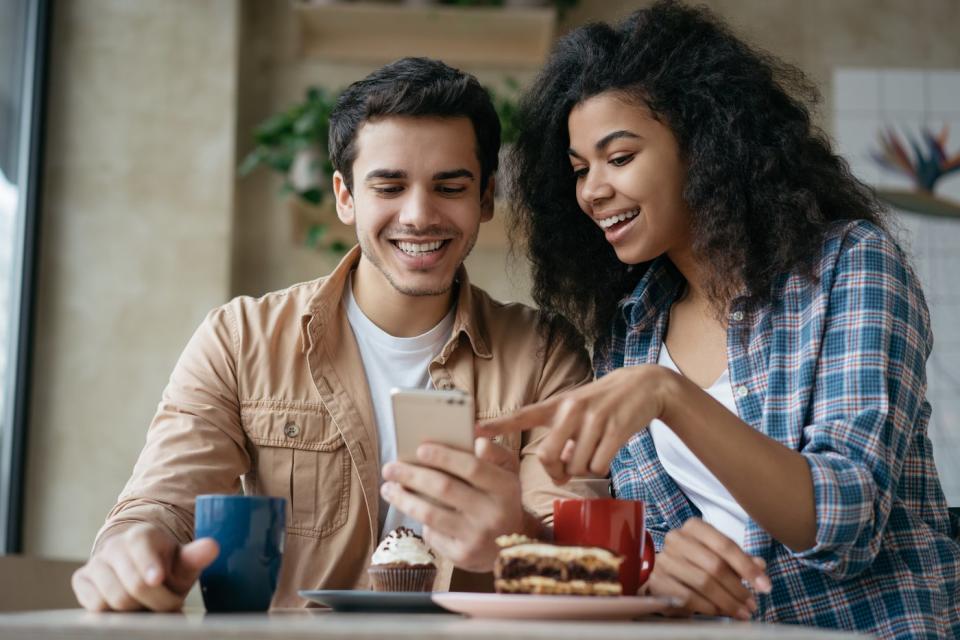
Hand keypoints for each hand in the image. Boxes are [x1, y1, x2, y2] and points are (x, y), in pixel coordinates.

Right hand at [71, 523, 218, 611]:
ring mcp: (96, 562)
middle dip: (156, 601)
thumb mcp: (184, 562)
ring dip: (137, 609)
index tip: (157, 578)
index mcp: (142, 535)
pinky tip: (129, 606)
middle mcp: (115, 546)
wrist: (139, 568)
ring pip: (113, 598)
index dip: (149, 566)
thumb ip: (196, 556)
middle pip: (132, 585)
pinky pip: (95, 606)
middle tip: (170, 604)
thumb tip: (212, 547)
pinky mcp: (82, 580)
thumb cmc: (167, 567)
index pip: (141, 549)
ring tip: (150, 604)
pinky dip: (115, 613)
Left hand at [381, 438, 523, 571]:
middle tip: (390, 467)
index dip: (444, 457)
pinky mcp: (463, 556)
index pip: (472, 467)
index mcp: (506, 488)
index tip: (420, 449)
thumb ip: (494, 453)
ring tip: (388, 488)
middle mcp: (493, 514)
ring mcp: (477, 537)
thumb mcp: (509, 473)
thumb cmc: (502, 499)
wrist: (513, 545)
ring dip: (404, 499)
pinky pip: (433, 534)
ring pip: (431, 514)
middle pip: (444, 489)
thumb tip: (476, 440)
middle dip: (412, 475)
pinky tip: (411, 509)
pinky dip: (420, 520)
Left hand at [478, 365, 669, 483]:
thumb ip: (559, 437)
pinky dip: (600, 468)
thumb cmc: (601, 404)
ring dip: (583, 470)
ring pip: (576, 466)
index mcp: (556, 405)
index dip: (497, 425)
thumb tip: (558, 472)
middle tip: (564, 472)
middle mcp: (570, 410)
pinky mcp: (615, 429)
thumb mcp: (574, 410)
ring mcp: (593, 419)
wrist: (643, 385)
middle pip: (548, 457)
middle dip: (555, 472)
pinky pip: (598, 465)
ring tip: (592, 453)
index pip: (521, 416)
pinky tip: (606, 453)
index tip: (473, 431)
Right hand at [648, 518, 770, 619]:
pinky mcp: (657, 581)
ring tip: (741, 612)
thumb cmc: (694, 563)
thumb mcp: (718, 557)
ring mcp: (665, 560)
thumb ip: (739, 561)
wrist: (662, 575)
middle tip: (752, 604)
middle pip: (715, 565)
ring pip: (703, 583)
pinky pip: (689, 597)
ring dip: (727, 602)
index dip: (747, 567)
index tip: (765, 586)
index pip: (725, 545)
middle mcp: (676, 539)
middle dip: (738, 588)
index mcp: (694, 527)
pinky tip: (720, 612)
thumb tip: (760, 566)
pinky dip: (709, 607)